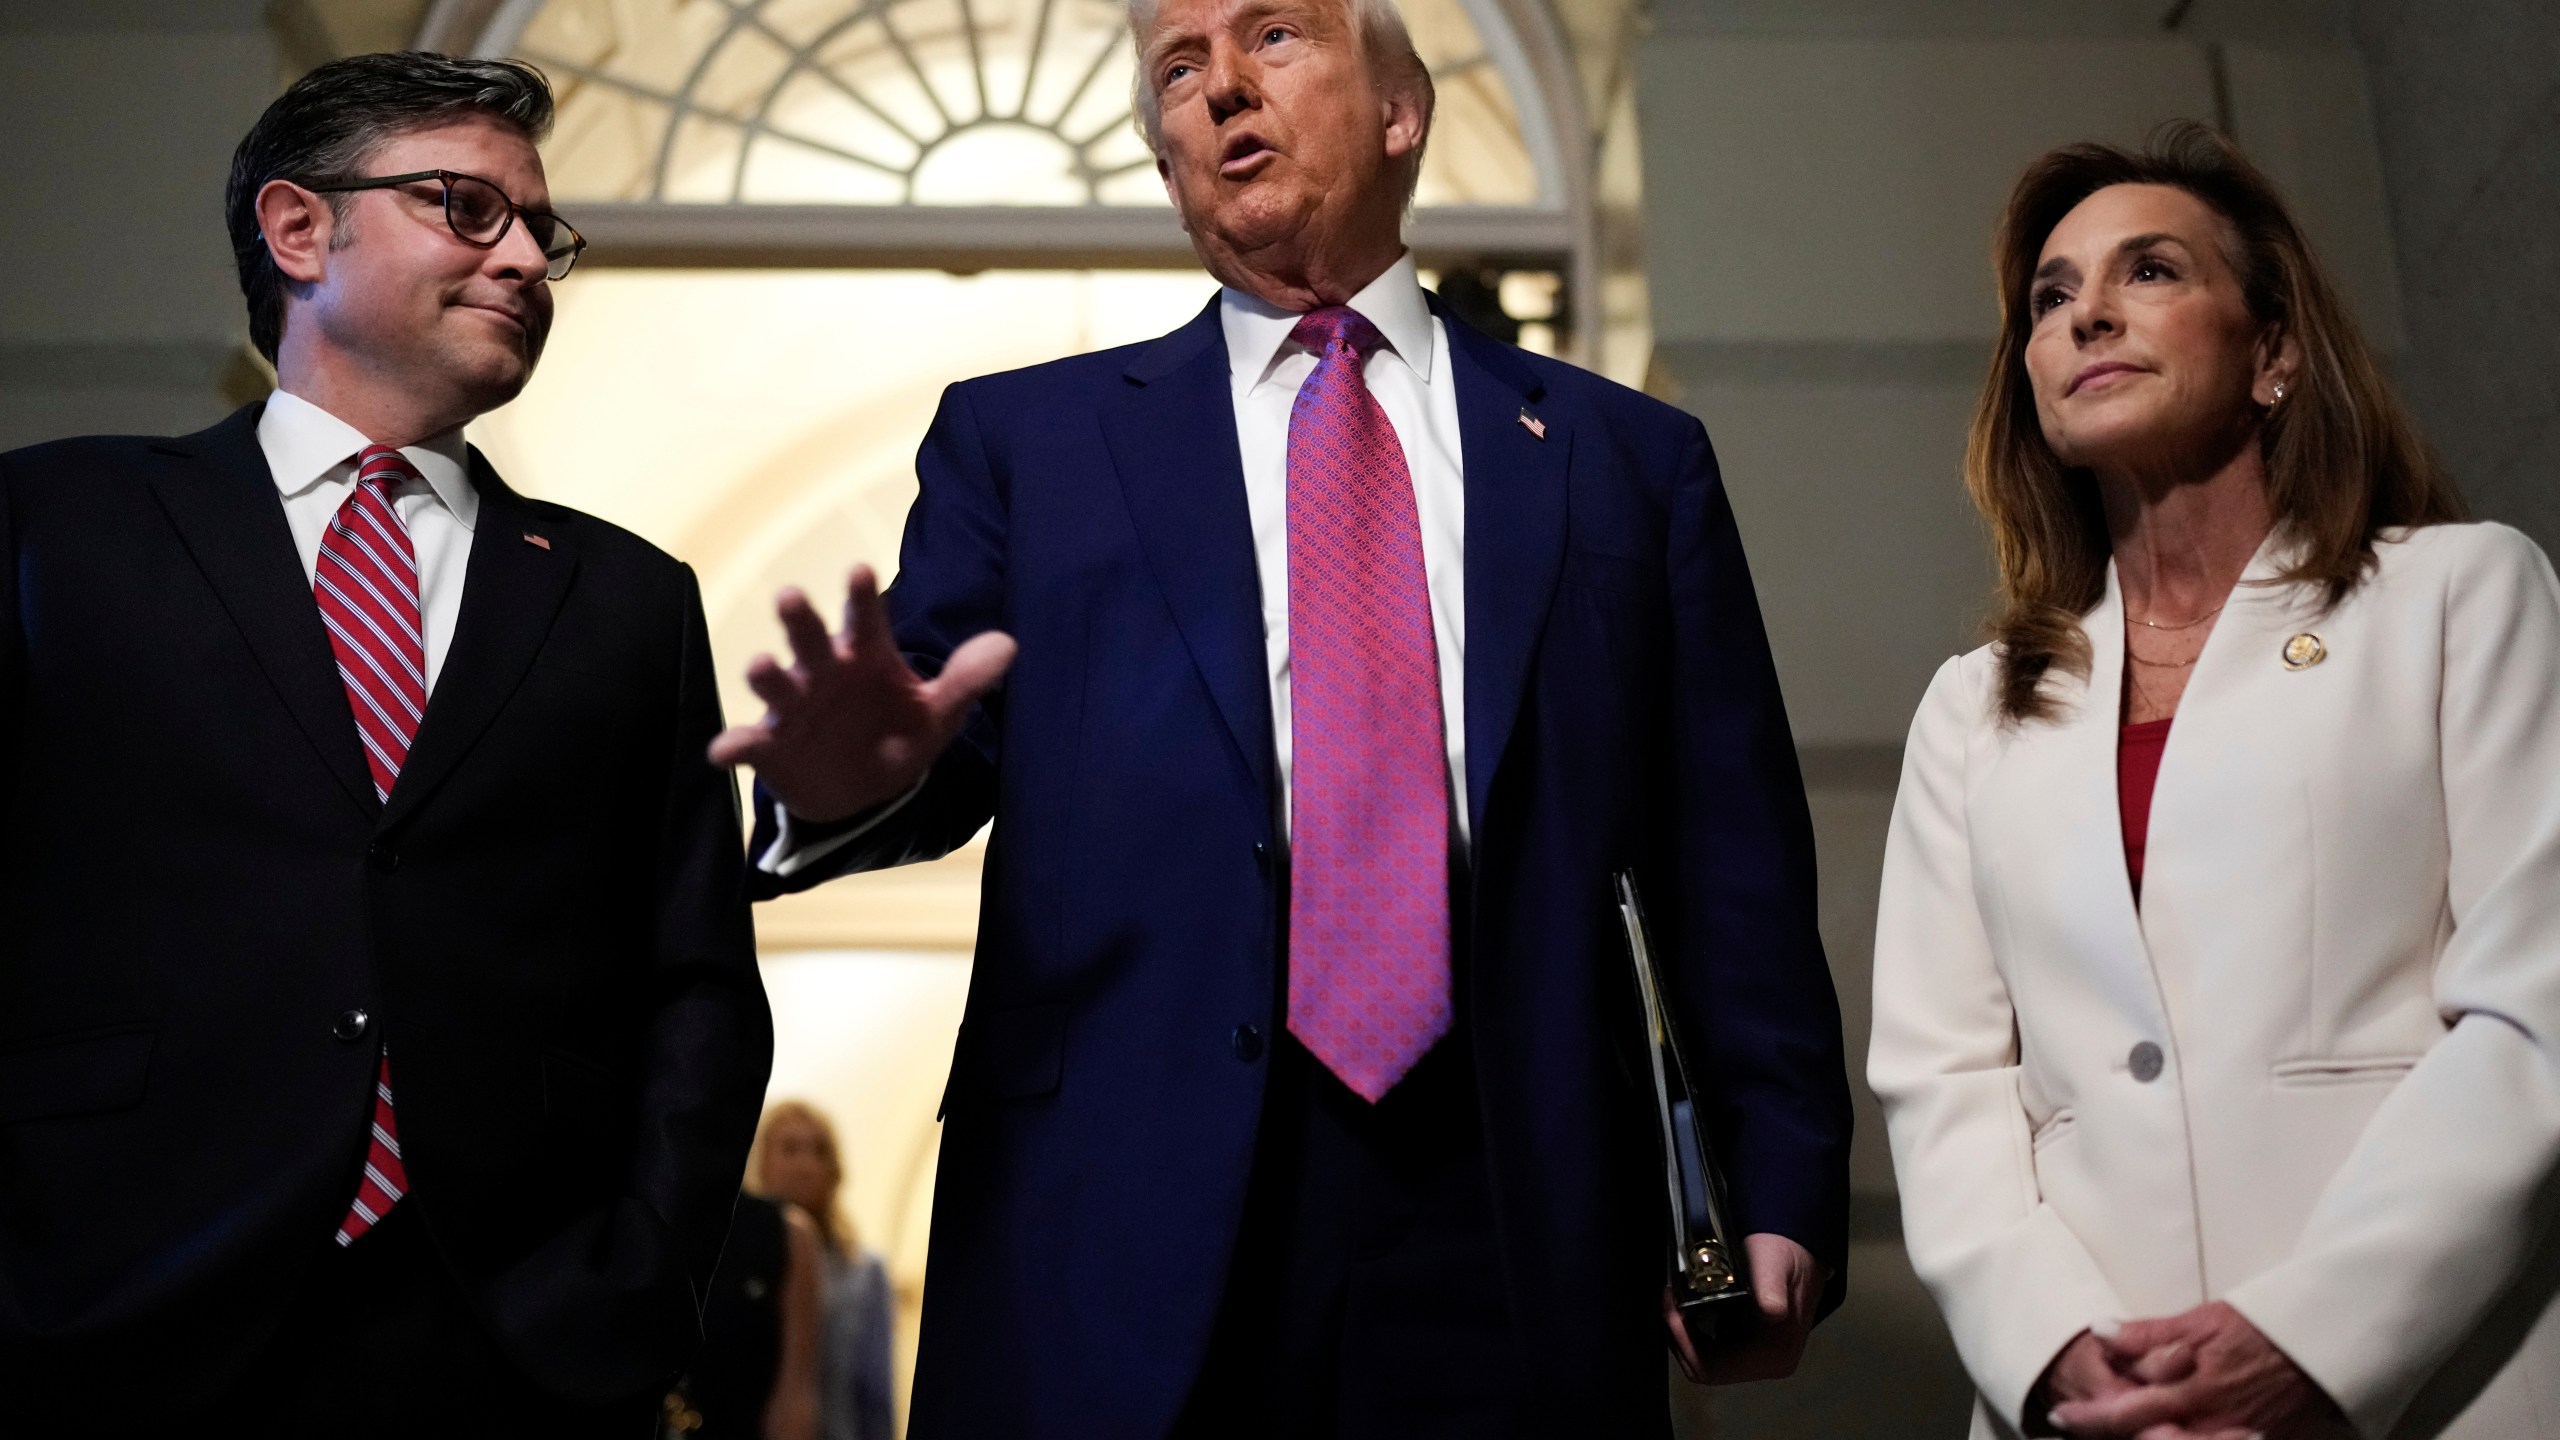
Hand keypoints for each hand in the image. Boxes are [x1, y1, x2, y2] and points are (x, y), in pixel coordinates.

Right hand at [706, 565, 1015, 821]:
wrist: (860, 793)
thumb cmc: (897, 734)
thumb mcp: (937, 714)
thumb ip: (965, 680)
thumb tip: (1009, 646)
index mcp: (866, 657)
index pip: (866, 619)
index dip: (862, 596)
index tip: (859, 570)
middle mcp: (824, 672)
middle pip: (810, 638)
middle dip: (800, 620)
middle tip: (791, 597)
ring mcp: (794, 707)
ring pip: (776, 682)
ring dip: (765, 673)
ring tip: (760, 663)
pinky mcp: (770, 747)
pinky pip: (749, 744)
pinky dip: (734, 745)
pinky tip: (724, 749)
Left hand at [1668, 1232, 1824, 1384]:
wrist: (1800, 1247)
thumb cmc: (1785, 1253)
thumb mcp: (1773, 1264)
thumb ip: (1770, 1288)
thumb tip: (1770, 1311)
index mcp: (1774, 1355)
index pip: (1712, 1368)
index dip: (1684, 1341)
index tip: (1671, 1306)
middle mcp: (1770, 1364)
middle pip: (1706, 1368)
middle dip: (1681, 1336)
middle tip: (1670, 1301)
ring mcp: (1763, 1358)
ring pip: (1708, 1360)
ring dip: (1688, 1333)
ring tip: (1678, 1302)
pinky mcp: (1754, 1348)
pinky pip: (1716, 1350)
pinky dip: (1699, 1331)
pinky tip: (1694, 1307)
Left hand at [2047, 1303, 2348, 1439]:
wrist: (2322, 1346)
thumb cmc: (2259, 1327)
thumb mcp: (2201, 1321)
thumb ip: (2148, 1334)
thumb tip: (2099, 1332)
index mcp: (2190, 1390)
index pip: (2125, 1414)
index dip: (2088, 1418)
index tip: (2060, 1415)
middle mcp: (2209, 1423)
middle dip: (2109, 1435)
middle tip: (2074, 1427)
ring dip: (2148, 1439)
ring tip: (2123, 1429)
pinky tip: (2167, 1432)